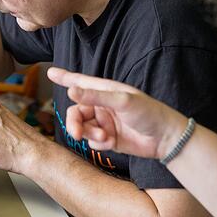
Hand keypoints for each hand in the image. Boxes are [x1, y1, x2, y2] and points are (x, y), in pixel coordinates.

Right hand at [47, 67, 187, 159]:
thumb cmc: (150, 113)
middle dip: (74, 123)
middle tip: (76, 133)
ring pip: (83, 128)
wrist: (166, 139)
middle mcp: (103, 106)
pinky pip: (93, 142)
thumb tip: (71, 90)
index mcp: (106, 91)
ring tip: (104, 138)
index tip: (50, 72)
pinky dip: (98, 143)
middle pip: (76, 112)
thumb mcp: (122, 101)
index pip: (81, 82)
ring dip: (89, 134)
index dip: (65, 77)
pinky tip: (111, 143)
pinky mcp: (109, 139)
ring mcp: (105, 122)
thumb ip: (95, 96)